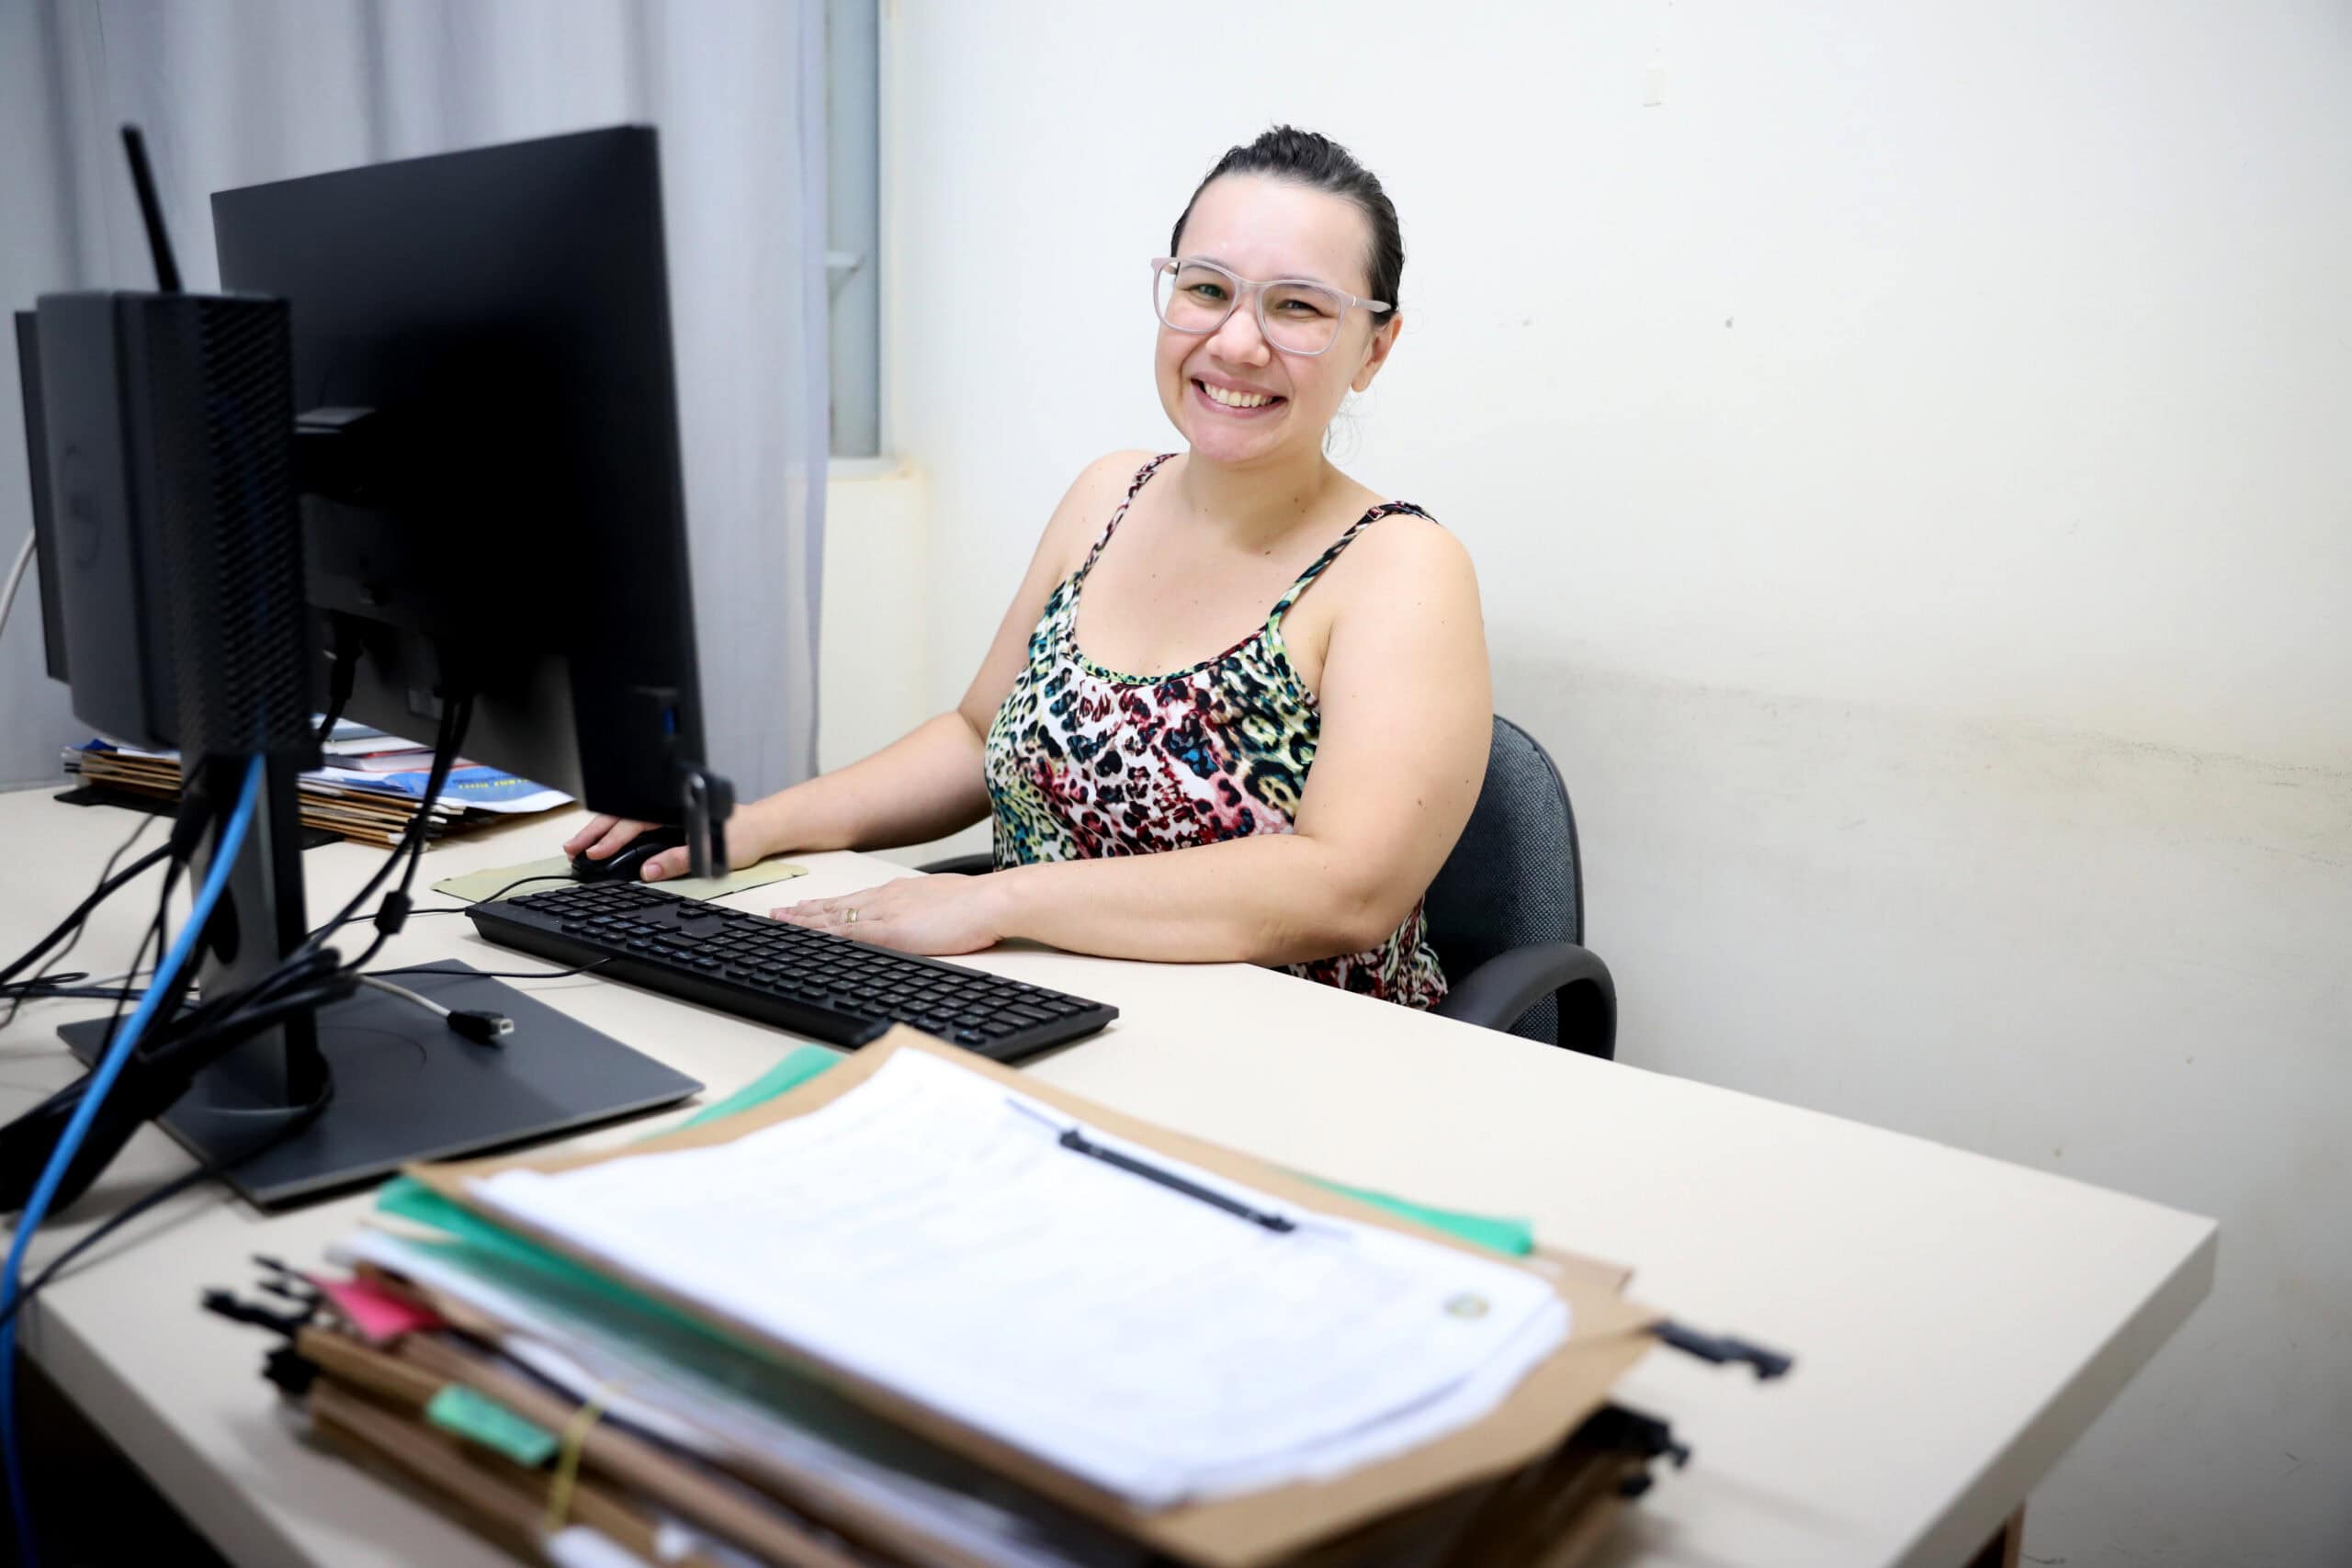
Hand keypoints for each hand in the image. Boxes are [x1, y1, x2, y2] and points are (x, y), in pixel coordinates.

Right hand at [561, 814, 763, 881]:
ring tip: (579, 847)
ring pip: (625, 818)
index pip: (634, 822)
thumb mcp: (713, 851)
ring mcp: (666, 813)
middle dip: (594, 832)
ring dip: (600, 831)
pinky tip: (601, 842)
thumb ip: (679, 859)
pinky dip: (614, 832)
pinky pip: (635, 823)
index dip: (612, 838)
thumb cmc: (743, 834)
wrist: (763, 827)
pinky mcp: (667, 821)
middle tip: (572, 849)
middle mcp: (667, 807)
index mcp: (675, 808)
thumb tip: (648, 871)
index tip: (594, 853)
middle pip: (622, 816)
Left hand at [772, 874, 1003, 956]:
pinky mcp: (890, 931)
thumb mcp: (946, 905)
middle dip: (806, 911)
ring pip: (834, 916)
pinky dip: (823, 934)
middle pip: (837, 905)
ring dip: (805, 920)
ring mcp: (886, 913)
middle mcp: (886, 898)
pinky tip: (807, 936)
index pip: (855, 899)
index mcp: (900, 893)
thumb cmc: (980, 904)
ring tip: (781, 921)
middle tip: (779, 913)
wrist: (992, 900)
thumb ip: (927, 913)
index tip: (808, 906)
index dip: (827, 904)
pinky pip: (847, 932)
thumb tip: (924, 921)